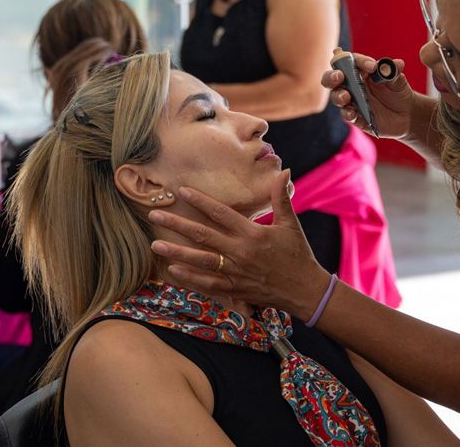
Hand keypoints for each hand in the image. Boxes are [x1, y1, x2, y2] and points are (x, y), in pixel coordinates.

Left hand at [148, 169, 331, 318]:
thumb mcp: (291, 224)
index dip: (200, 201)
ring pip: (200, 260)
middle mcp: (240, 252)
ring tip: (155, 245)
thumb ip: (281, 198)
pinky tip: (173, 269)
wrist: (305, 290)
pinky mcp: (236, 289)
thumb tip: (284, 170)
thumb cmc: (298, 255)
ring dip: (176, 252)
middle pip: (203, 235)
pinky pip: (209, 283)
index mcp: (252, 234)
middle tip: (154, 215)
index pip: (221, 213)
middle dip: (177, 225)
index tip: (181, 191)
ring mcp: (236, 272)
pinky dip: (190, 277)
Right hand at [321, 54, 418, 138]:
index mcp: (360, 71)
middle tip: (339, 76)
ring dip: (338, 96)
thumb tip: (397, 63)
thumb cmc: (399, 92)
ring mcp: (352, 101)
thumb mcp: (399, 81)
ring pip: (336, 96)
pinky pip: (346, 114)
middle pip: (332, 78)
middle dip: (332, 76)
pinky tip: (352, 113)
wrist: (407, 115)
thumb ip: (394, 72)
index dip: (359, 62)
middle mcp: (352, 85)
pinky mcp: (356, 117)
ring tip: (346, 96)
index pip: (352, 61)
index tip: (372, 67)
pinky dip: (347, 113)